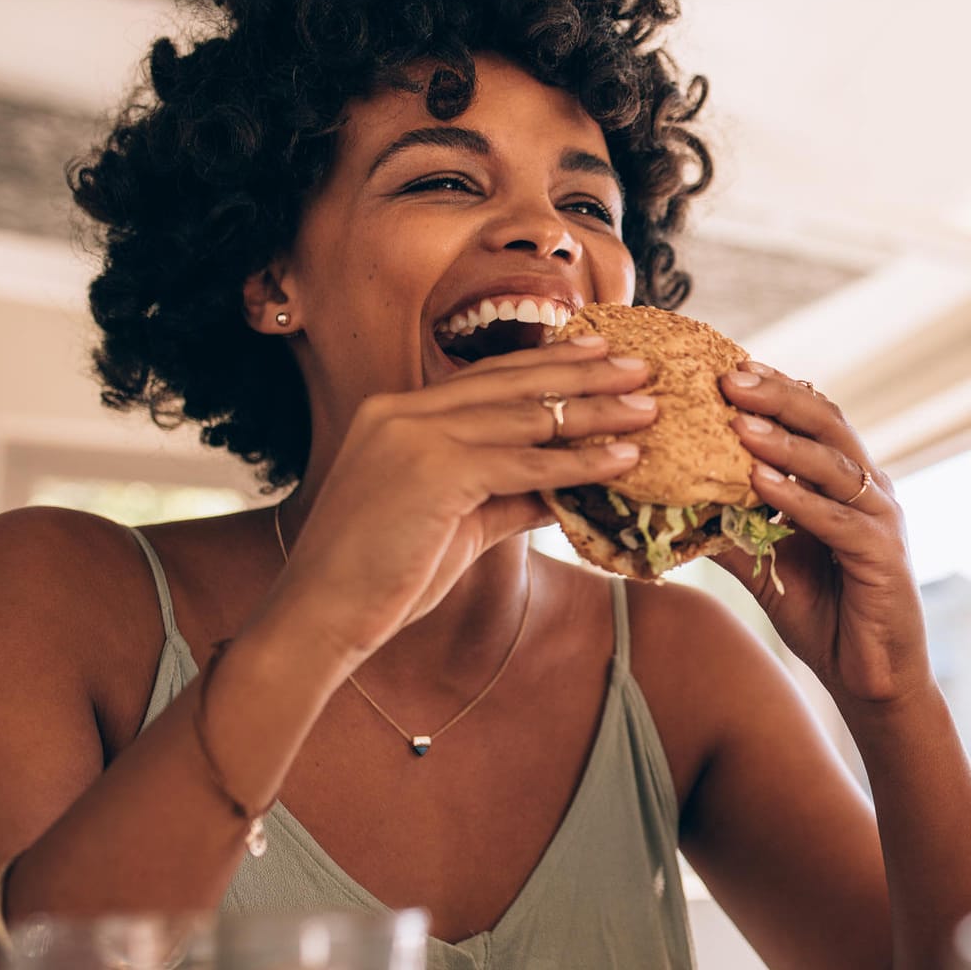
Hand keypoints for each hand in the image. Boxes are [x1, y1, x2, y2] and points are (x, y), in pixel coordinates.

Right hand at [262, 340, 655, 658]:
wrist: (322, 616)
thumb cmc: (383, 576)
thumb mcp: (457, 522)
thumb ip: (508, 495)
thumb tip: (568, 488)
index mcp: (396, 413)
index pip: (487, 378)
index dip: (547, 364)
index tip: (598, 354)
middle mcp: (402, 411)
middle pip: (512, 382)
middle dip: (583, 372)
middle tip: (640, 366)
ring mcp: (414, 436)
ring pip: (526, 417)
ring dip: (596, 413)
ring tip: (648, 410)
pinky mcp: (433, 471)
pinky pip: (525, 463)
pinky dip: (579, 462)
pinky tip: (621, 459)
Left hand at [716, 363, 930, 704]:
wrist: (871, 678)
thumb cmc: (824, 615)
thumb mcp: (767, 565)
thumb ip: (733, 529)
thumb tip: (674, 502)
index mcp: (846, 482)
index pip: (813, 418)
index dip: (774, 390)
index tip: (726, 367)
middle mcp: (869, 489)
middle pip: (827, 423)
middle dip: (777, 397)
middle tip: (729, 376)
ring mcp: (881, 519)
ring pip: (833, 464)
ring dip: (784, 440)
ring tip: (739, 421)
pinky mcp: (882, 555)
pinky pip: (836, 518)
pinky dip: (797, 498)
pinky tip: (760, 482)